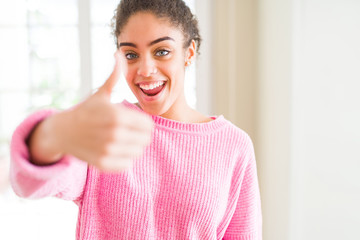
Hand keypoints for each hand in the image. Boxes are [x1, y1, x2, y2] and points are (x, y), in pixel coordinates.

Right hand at [31, 51, 153, 171]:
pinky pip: (127, 164)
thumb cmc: (86, 110)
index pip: (148, 125)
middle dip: (140, 135)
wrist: (63, 131)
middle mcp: (114, 134)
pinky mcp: (103, 164)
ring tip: (123, 139)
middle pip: (146, 139)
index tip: (135, 121)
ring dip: (134, 146)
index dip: (144, 123)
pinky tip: (115, 149)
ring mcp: (108, 150)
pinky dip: (124, 158)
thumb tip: (119, 53)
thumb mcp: (101, 93)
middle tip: (129, 131)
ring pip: (138, 152)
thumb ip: (114, 76)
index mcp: (117, 115)